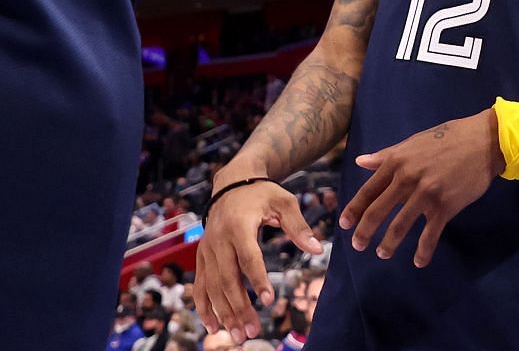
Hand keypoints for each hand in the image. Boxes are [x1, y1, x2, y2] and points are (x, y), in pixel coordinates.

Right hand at [194, 178, 319, 339]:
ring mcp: (207, 249)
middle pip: (227, 278)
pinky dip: (204, 307)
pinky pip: (200, 285)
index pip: (248, 257)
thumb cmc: (261, 194)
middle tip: (253, 331)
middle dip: (240, 307)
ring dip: (224, 313)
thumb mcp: (283, 202)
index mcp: (238, 225)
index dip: (258, 280)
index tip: (270, 301)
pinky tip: (213, 327)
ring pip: (212, 286)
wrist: (231, 182)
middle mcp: (218, 239)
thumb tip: (318, 249)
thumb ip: (299, 226)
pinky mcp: (202, 256)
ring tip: (238, 335)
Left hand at [339, 109, 499, 267]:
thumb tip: (361, 162)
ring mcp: (425, 194)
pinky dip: (423, 251)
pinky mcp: (445, 207)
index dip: (354, 209)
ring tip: (382, 254)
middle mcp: (406, 179)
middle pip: (378, 211)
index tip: (344, 224)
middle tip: (357, 246)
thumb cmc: (446, 139)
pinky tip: (419, 261)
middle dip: (365, 231)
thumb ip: (386, 155)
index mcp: (396, 162)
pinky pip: (430, 235)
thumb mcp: (412, 142)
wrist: (482, 142)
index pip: (368, 190)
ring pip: (400, 226)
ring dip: (389, 244)